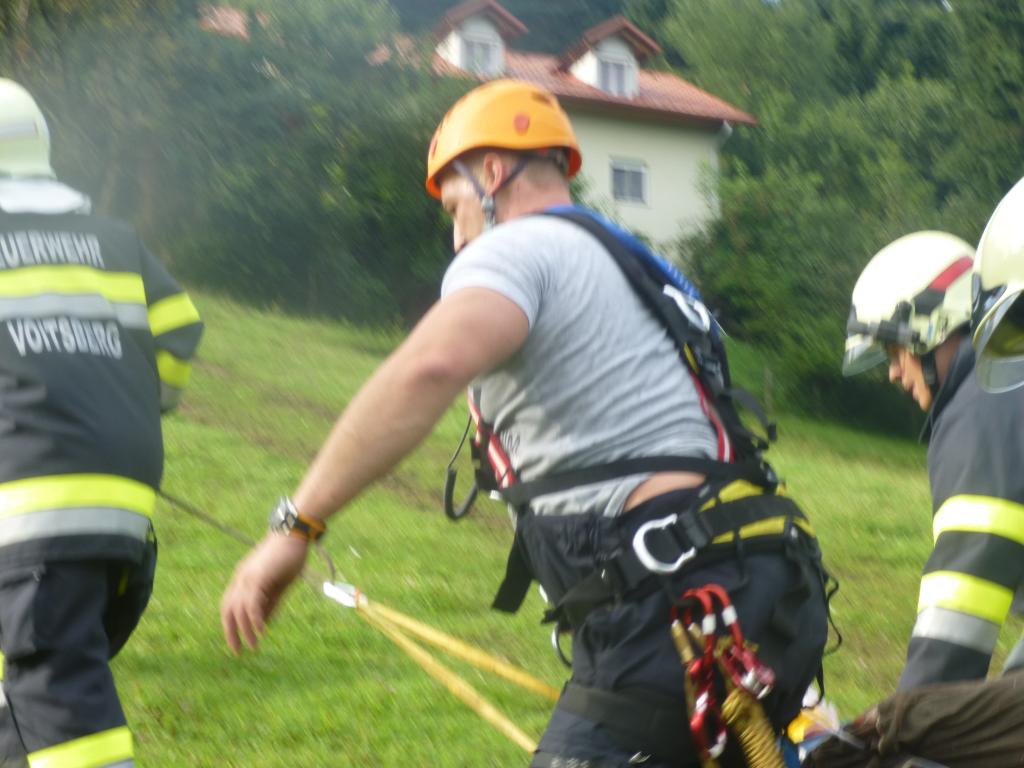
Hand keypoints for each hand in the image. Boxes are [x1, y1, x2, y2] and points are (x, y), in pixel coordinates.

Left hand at [221, 532, 308, 653]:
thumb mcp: (279, 584)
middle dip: (231, 633)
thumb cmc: (290, 556)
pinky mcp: (257, 577)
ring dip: (245, 631)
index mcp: (243, 579)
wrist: (294, 533)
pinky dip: (254, 619)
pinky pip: (251, 603)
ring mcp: (247, 577)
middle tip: (238, 652)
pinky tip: (261, 631)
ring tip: (254, 646)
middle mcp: (240, 578)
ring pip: (239, 610)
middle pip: (228, 610)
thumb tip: (263, 623)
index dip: (232, 625)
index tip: (238, 641)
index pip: (230, 606)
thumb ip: (270, 603)